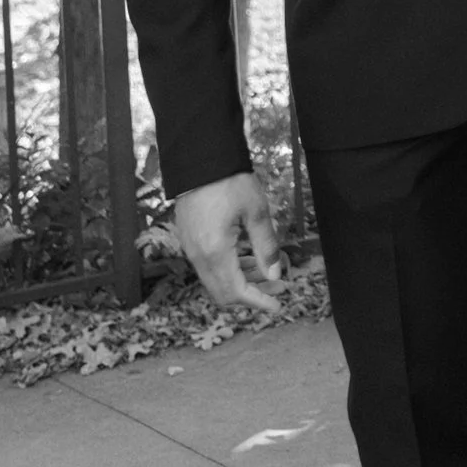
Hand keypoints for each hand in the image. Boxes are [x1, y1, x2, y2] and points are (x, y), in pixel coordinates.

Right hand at [173, 171, 288, 318]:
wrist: (199, 161)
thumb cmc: (230, 182)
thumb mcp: (256, 212)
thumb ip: (265, 246)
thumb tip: (275, 275)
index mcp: (215, 252)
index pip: (236, 292)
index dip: (258, 302)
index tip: (278, 306)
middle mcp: (198, 256)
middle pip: (223, 293)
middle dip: (251, 295)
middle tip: (277, 288)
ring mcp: (190, 249)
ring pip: (215, 281)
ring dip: (241, 282)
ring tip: (267, 274)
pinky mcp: (188, 240)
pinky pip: (208, 267)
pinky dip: (229, 270)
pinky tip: (247, 259)